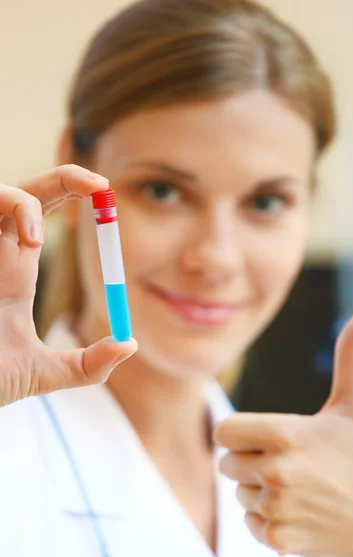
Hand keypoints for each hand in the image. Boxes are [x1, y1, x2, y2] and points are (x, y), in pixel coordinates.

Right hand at [0, 165, 136, 406]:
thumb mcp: (42, 372)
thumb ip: (87, 363)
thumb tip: (129, 344)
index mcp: (14, 269)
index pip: (43, 212)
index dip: (72, 192)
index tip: (108, 195)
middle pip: (28, 192)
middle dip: (65, 178)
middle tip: (102, 187)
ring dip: (21, 201)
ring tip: (35, 239)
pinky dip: (6, 212)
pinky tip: (25, 243)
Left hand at [215, 310, 352, 556]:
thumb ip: (350, 357)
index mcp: (286, 434)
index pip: (223, 431)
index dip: (238, 435)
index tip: (261, 438)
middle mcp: (277, 471)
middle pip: (226, 463)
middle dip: (248, 462)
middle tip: (287, 465)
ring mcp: (277, 507)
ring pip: (239, 493)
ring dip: (259, 491)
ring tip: (297, 489)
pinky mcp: (276, 538)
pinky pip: (249, 522)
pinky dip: (266, 519)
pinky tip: (297, 513)